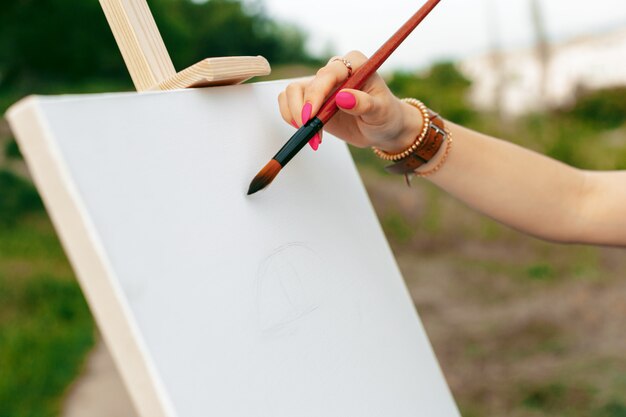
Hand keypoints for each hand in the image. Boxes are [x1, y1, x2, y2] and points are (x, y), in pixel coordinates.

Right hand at [277, 50, 422, 152]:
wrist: (382, 128)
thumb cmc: (386, 116)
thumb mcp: (381, 111)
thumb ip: (364, 103)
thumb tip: (343, 97)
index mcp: (354, 64)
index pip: (328, 73)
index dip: (316, 93)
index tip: (311, 114)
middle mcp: (334, 71)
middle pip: (303, 84)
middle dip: (302, 110)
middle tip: (308, 131)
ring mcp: (321, 86)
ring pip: (291, 93)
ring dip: (295, 115)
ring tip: (312, 136)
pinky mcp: (312, 101)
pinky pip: (290, 104)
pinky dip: (293, 119)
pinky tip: (311, 134)